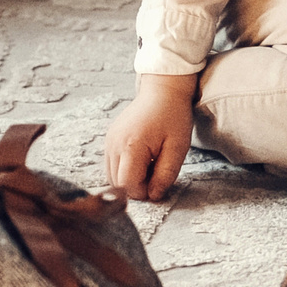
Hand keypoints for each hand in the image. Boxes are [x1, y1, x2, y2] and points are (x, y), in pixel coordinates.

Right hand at [105, 73, 199, 202]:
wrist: (163, 90)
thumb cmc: (173, 116)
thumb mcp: (177, 148)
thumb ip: (165, 175)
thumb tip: (154, 196)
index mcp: (131, 147)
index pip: (128, 186)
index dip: (145, 191)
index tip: (160, 182)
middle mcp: (114, 144)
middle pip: (118, 183)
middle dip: (137, 186)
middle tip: (157, 172)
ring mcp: (109, 141)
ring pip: (112, 176)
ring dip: (130, 178)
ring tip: (150, 164)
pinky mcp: (109, 139)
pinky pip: (112, 164)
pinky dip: (125, 169)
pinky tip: (142, 159)